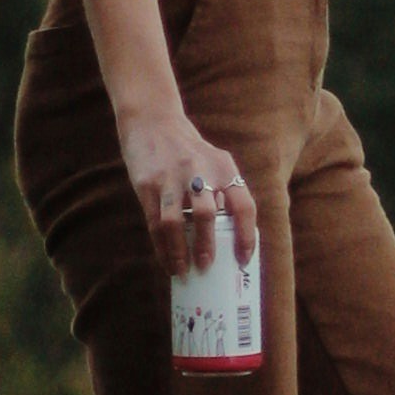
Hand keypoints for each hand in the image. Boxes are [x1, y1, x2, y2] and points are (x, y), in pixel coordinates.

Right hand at [119, 106, 259, 275]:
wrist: (153, 123)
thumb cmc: (190, 152)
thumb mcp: (214, 162)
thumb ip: (224, 193)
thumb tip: (231, 239)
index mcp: (224, 167)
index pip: (243, 205)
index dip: (246, 235)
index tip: (243, 259)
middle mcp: (199, 171)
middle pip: (207, 215)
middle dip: (207, 246)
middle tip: (207, 267)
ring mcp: (171, 178)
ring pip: (176, 223)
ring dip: (180, 251)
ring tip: (183, 270)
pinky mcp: (148, 185)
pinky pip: (155, 223)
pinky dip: (162, 247)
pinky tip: (167, 260)